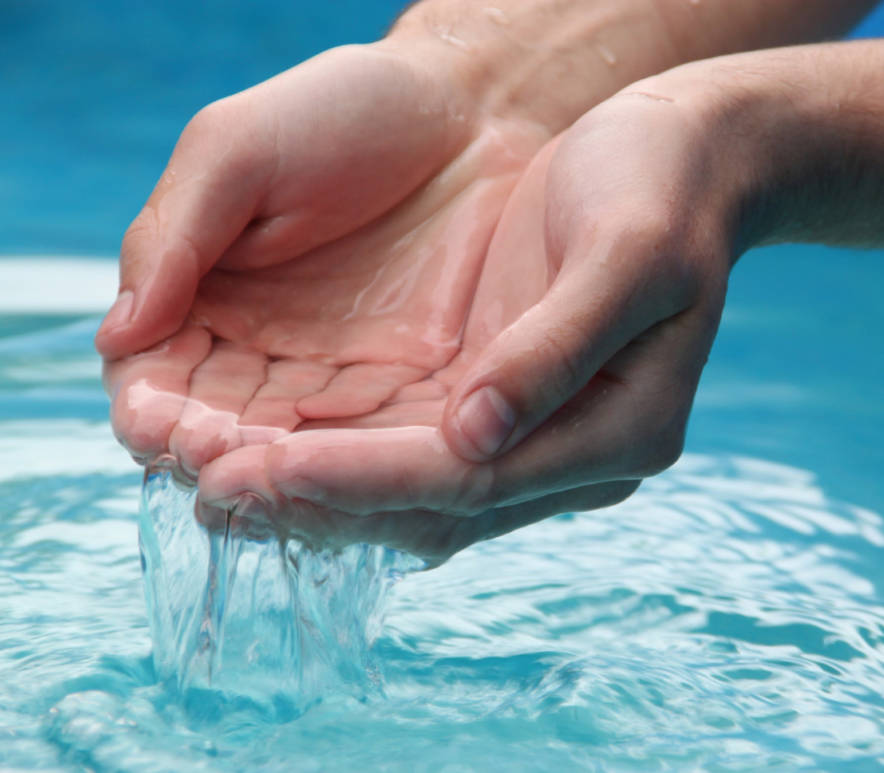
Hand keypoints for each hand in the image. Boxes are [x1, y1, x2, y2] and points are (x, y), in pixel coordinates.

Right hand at [99, 43, 548, 477]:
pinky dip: (348, 471)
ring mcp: (336, 380)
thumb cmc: (343, 112)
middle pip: (215, 430)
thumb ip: (173, 238)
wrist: (473, 110)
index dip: (151, 406)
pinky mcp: (407, 393)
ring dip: (270, 474)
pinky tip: (337, 481)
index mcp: (202, 298)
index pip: (155, 377)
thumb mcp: (237, 153)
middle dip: (206, 452)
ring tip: (261, 479)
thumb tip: (115, 336)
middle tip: (209, 460)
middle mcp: (262, 354)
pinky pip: (368, 446)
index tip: (153, 422)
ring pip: (288, 452)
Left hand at [196, 75, 739, 563]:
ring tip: (207, 481)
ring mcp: (528, 439)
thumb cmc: (660, 186)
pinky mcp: (490, 408)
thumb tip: (475, 436)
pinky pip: (398, 450)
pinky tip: (257, 446)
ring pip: (404, 494)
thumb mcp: (628, 252)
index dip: (365, 480)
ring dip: (310, 491)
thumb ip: (557, 347)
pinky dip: (329, 455)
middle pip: (427, 508)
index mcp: (618, 432)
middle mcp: (569, 457)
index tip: (268, 469)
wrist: (677, 154)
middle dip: (316, 501)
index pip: (469, 482)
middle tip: (207, 490)